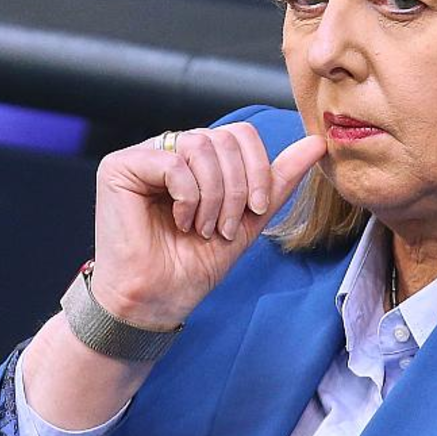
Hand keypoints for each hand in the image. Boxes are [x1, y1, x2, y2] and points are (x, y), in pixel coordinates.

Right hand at [88, 123, 326, 327]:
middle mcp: (170, 150)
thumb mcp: (249, 219)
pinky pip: (173, 162)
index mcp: (199, 159)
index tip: (258, 210)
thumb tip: (317, 144)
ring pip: (201, 146)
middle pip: (225, 138)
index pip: (241, 134)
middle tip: (225, 227)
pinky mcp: (120, 167)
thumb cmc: (194, 264)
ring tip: (204, 229)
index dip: (258, 169)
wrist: (158, 301)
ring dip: (214, 196)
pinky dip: (188, 196)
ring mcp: (144, 156)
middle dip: (238, 188)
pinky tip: (181, 221)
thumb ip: (278, 180)